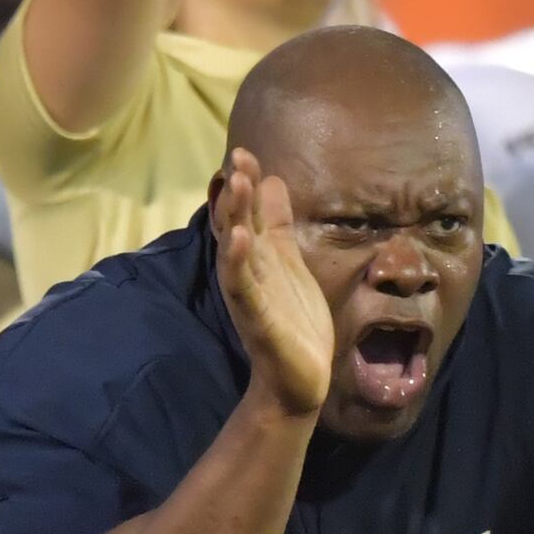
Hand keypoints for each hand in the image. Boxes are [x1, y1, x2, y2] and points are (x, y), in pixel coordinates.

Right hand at [214, 150, 333, 418]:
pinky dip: (238, 262)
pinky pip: (243, 287)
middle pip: (235, 225)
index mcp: (255, 258)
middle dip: (236, 192)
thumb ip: (277, 226)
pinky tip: (239, 239)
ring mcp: (248, 294)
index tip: (243, 153)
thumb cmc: (293, 321)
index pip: (245, 213)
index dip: (244, 184)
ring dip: (234, 217)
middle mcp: (246, 272)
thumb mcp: (288, 263)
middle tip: (237, 158)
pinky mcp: (256, 318)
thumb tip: (273, 181)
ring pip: (235, 250)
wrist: (299, 380)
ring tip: (236, 184)